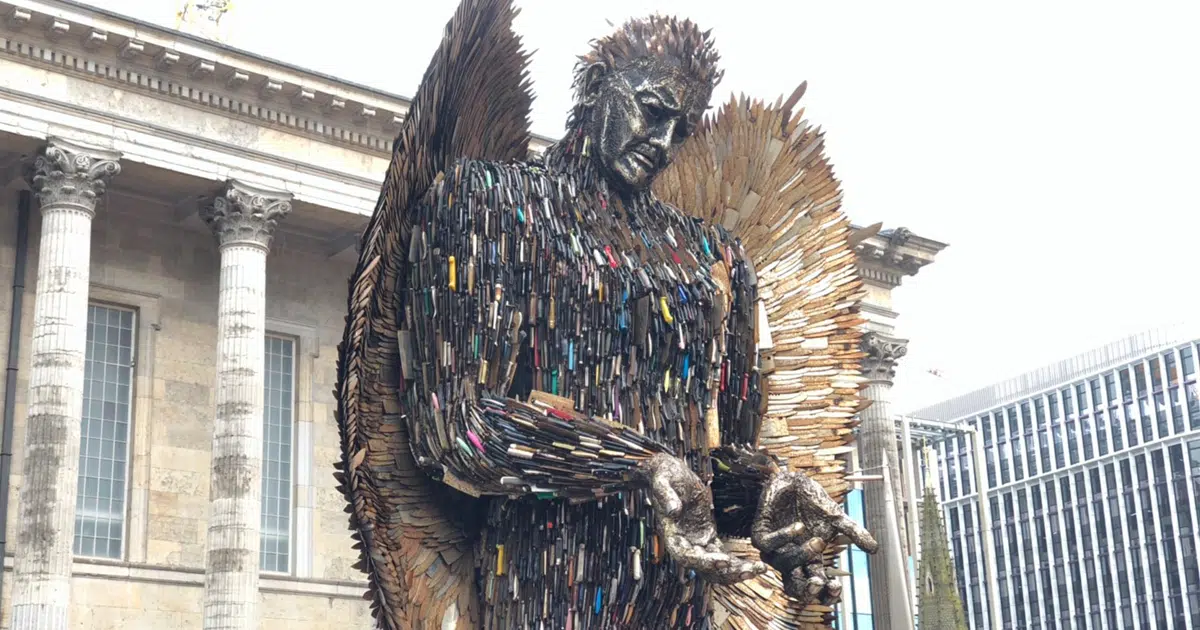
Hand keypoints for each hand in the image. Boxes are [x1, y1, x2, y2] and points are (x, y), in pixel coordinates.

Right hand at [637, 453, 768, 583]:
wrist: (670, 473)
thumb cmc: (665, 475)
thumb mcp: (663, 480)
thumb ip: (666, 495)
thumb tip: (673, 510)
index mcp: (672, 534)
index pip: (686, 556)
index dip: (704, 562)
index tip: (723, 561)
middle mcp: (684, 543)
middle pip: (704, 568)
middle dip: (726, 572)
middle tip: (750, 571)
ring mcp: (697, 541)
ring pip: (715, 566)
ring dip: (735, 571)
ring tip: (758, 569)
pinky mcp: (707, 536)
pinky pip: (722, 555)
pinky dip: (736, 562)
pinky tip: (754, 564)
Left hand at [751, 468, 878, 605]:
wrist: (794, 480)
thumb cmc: (813, 502)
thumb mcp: (837, 518)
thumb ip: (854, 533)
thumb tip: (875, 549)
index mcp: (810, 561)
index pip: (817, 587)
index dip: (825, 594)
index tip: (836, 586)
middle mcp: (791, 559)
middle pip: (794, 588)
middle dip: (806, 590)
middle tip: (817, 582)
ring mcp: (775, 549)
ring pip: (783, 565)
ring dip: (803, 554)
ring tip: (819, 540)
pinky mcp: (761, 534)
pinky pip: (767, 545)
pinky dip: (784, 537)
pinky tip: (799, 527)